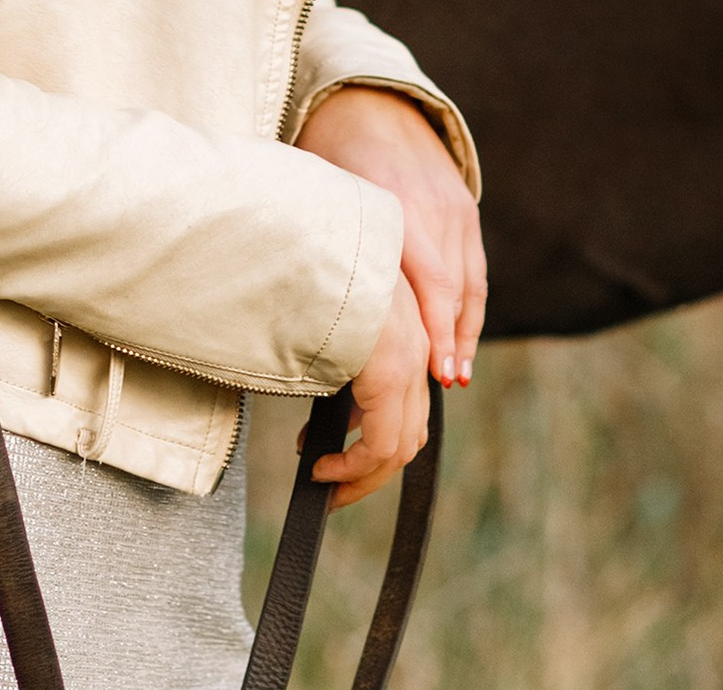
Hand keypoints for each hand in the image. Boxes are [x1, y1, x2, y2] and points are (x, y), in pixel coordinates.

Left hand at [295, 84, 485, 385]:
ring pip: (468, 281)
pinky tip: (462, 338)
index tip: (432, 372)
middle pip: (451, 287)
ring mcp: (454, 206)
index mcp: (394, 202)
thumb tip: (319, 312)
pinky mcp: (464, 207)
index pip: (430, 278)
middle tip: (442, 384)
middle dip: (449, 339)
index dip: (434, 328)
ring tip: (455, 374)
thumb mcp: (324, 191)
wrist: (369, 99)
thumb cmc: (329, 150)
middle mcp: (432, 207)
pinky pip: (474, 266)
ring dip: (464, 330)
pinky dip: (470, 305)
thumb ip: (333, 244)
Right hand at [311, 273, 429, 510]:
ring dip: (359, 476)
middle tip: (331, 484)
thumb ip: (344, 356)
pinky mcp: (389, 373)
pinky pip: (380, 445)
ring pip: (397, 449)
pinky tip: (321, 468)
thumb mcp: (332, 315)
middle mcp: (414, 352)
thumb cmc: (308, 269)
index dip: (371, 446)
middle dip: (368, 470)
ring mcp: (406, 363)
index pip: (405, 413)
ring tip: (323, 484)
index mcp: (403, 336)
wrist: (308, 238)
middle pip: (406, 437)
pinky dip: (352, 467)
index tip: (332, 460)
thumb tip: (329, 404)